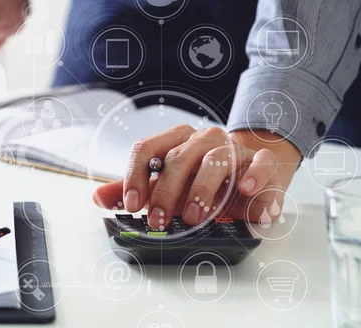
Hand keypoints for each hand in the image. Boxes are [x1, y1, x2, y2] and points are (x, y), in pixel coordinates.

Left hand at [92, 125, 300, 227]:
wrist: (249, 172)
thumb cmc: (202, 179)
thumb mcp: (167, 185)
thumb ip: (134, 189)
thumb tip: (99, 198)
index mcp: (175, 140)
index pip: (147, 148)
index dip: (135, 176)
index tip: (132, 204)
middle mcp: (202, 140)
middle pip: (177, 158)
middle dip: (164, 192)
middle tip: (158, 220)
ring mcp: (232, 148)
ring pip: (215, 161)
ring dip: (202, 190)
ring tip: (194, 216)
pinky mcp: (260, 161)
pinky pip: (260, 163)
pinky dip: (253, 176)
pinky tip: (244, 191)